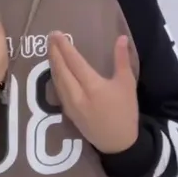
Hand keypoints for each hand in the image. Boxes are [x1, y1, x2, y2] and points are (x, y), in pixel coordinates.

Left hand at [48, 31, 139, 153]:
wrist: (119, 143)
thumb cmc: (125, 112)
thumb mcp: (127, 84)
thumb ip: (122, 59)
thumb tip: (121, 38)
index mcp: (93, 86)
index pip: (74, 62)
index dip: (64, 47)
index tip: (57, 34)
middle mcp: (77, 95)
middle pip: (61, 70)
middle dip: (54, 52)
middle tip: (50, 37)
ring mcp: (70, 105)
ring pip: (57, 81)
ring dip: (53, 64)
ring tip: (51, 50)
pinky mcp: (68, 113)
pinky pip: (58, 91)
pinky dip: (55, 77)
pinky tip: (55, 71)